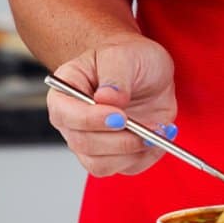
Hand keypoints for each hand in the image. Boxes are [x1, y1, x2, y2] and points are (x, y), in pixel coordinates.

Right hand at [48, 36, 177, 177]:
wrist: (148, 70)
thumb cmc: (129, 57)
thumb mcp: (124, 54)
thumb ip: (115, 75)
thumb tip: (107, 99)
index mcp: (65, 91)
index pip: (65, 114)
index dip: (90, 120)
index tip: (119, 117)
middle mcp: (73, 121)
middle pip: (83, 144)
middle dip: (117, 140)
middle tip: (144, 127)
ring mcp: (92, 141)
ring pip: (101, 165)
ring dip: (132, 151)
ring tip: (156, 130)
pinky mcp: (114, 155)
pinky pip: (125, 168)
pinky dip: (145, 156)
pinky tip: (159, 135)